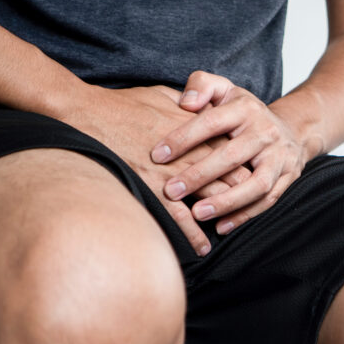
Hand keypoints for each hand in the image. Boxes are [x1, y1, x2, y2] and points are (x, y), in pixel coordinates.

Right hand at [66, 85, 251, 254]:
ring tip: (231, 231)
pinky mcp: (153, 188)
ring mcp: (173, 172)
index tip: (256, 177)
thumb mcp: (166, 95)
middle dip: (244, 193)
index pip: (234, 151)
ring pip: (212, 198)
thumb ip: (190, 104)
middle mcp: (192, 153)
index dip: (248, 166)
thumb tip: (202, 107)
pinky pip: (180, 216)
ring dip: (224, 215)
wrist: (88, 113)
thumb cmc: (125, 103)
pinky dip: (194, 234)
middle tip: (252, 207)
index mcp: (199, 130)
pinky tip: (202, 247)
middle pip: (231, 177)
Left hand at [150, 71, 308, 234]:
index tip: (157, 155)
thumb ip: (202, 85)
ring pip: (257, 183)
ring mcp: (280, 156)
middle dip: (201, 175)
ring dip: (228, 201)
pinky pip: (268, 200)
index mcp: (246, 109)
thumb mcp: (225, 90)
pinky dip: (245, 215)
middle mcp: (266, 131)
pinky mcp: (288, 177)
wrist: (292, 129)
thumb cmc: (245, 113)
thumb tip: (185, 102)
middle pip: (234, 155)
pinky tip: (221, 226)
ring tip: (199, 214)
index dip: (184, 138)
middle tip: (172, 190)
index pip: (212, 122)